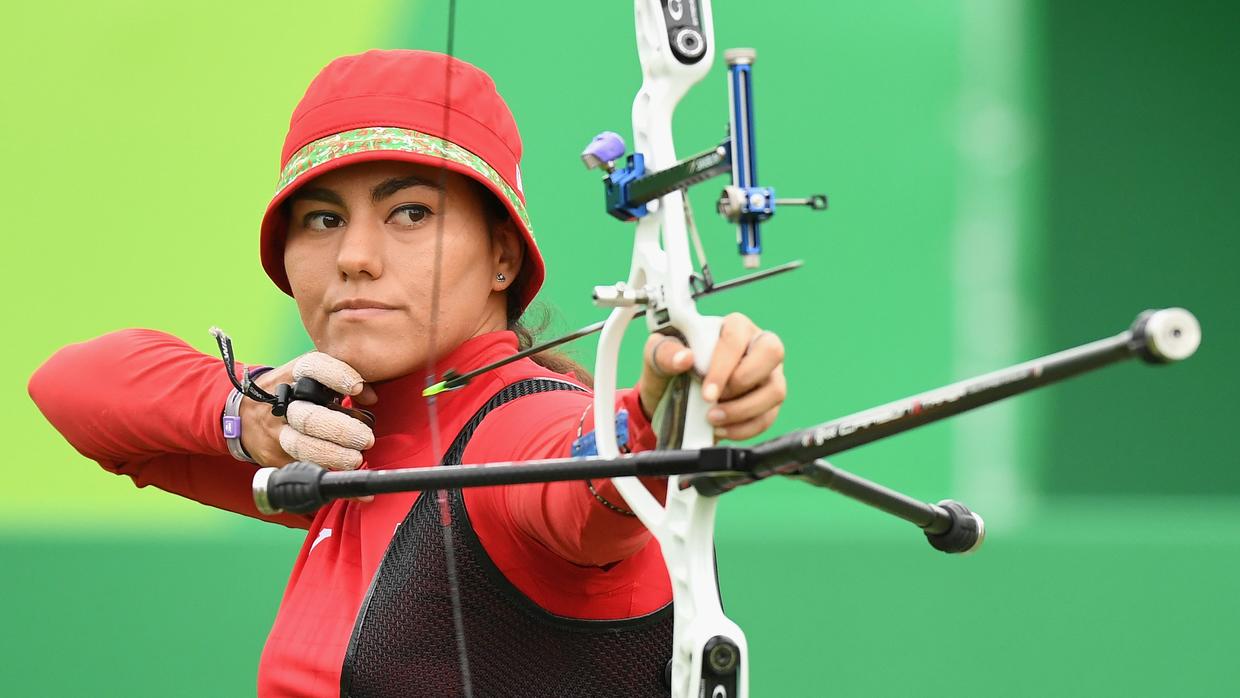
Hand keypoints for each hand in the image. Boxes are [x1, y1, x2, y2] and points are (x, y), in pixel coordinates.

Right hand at [239, 353, 377, 469]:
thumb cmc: (293, 392)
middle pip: (308, 417)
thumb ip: (343, 380)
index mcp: (294, 375)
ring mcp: (277, 432)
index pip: (312, 368)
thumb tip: (370, 397)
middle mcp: (283, 402)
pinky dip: (329, 476)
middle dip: (340, 430)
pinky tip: (351, 484)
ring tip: (355, 460)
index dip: (335, 375)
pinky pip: (303, 469)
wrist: (248, 415)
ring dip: (333, 456)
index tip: (356, 387)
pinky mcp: (275, 457)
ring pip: (302, 446)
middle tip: (365, 439)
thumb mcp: (313, 376)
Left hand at [637, 313, 786, 440]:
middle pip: (772, 353)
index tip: (707, 393)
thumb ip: (665, 353)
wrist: (669, 397)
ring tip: (713, 418)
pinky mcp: (768, 401)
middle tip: (713, 401)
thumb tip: (684, 358)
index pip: (737, 337)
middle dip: (742, 383)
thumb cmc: (670, 367)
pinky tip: (720, 429)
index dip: (724, 367)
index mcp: (733, 326)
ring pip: (776, 390)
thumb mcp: (657, 356)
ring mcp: (767, 374)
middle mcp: (757, 346)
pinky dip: (743, 428)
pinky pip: (768, 417)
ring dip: (743, 411)